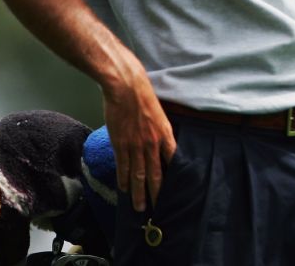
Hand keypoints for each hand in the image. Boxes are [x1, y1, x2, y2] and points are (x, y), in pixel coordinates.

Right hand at [103, 68, 176, 212]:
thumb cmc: (143, 95)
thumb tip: (161, 140)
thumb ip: (160, 129)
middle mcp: (152, 144)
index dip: (172, 176)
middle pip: (156, 174)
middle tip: (157, 208)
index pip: (172, 160)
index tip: (173, 188)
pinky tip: (125, 190)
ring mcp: (136, 145)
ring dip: (139, 192)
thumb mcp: (159, 112)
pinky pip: (123, 166)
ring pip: (138, 174)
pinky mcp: (121, 144)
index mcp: (165, 134)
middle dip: (156, 193)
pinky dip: (124, 180)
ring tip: (140, 207)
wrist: (126, 87)